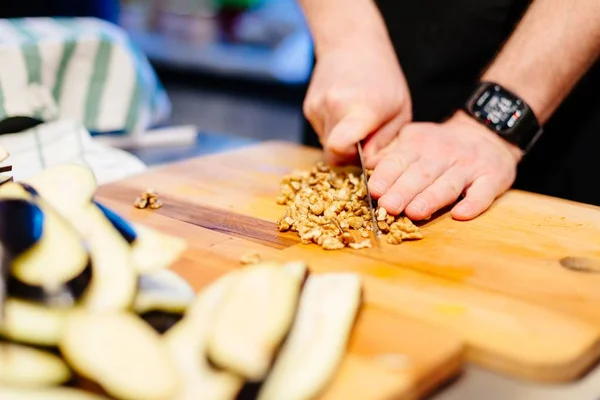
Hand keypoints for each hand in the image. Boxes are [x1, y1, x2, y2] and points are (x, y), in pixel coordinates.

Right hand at [303, 34, 411, 164]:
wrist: (352, 44)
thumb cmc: (384, 79)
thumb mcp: (399, 111)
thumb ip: (385, 143)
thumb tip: (368, 164)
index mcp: (360, 109)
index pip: (338, 148)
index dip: (349, 158)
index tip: (363, 152)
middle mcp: (333, 107)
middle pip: (332, 153)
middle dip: (348, 153)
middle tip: (364, 138)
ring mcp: (317, 106)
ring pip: (326, 143)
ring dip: (341, 140)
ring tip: (355, 121)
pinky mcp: (308, 107)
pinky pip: (321, 131)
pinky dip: (333, 129)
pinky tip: (344, 112)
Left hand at [367, 111, 522, 220]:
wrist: (485, 132)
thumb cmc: (438, 146)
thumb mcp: (411, 140)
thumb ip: (389, 154)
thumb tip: (366, 164)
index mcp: (418, 145)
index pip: (400, 160)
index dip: (387, 175)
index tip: (374, 190)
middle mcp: (443, 154)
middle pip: (421, 175)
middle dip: (404, 191)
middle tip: (388, 206)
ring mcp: (469, 166)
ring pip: (448, 184)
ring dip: (432, 199)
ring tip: (416, 213)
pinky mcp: (492, 178)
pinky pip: (483, 192)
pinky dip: (474, 203)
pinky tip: (462, 214)